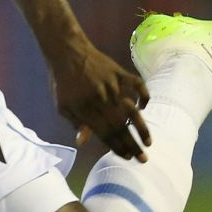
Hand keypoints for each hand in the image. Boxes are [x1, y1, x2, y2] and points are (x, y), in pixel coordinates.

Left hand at [50, 42, 150, 160]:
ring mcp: (113, 86)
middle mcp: (102, 100)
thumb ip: (76, 123)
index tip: (128, 157)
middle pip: (121, 127)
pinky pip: (137, 84)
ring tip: (149, 141)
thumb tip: (83, 142)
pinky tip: (144, 106)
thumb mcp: (63, 105)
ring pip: (131, 110)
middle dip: (133, 145)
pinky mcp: (119, 73)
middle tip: (143, 159)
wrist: (67, 52)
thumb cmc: (62, 82)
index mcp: (87, 110)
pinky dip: (144, 95)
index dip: (117, 147)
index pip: (106, 134)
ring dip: (141, 127)